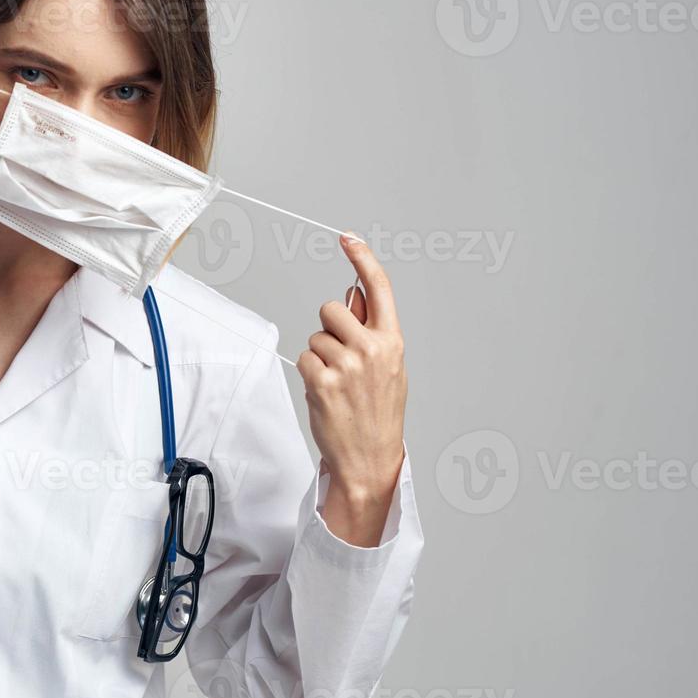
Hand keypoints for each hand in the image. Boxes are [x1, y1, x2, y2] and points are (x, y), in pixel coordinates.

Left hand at [297, 234, 407, 546]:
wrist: (370, 458)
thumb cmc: (379, 413)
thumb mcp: (388, 368)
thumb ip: (371, 330)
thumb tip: (355, 293)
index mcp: (393, 342)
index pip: (379, 289)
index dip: (363, 259)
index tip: (349, 238)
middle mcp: (372, 349)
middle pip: (332, 308)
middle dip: (329, 328)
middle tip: (341, 359)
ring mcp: (347, 365)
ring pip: (315, 337)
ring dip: (320, 357)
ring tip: (337, 384)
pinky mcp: (322, 380)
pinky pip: (304, 359)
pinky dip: (310, 374)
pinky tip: (327, 395)